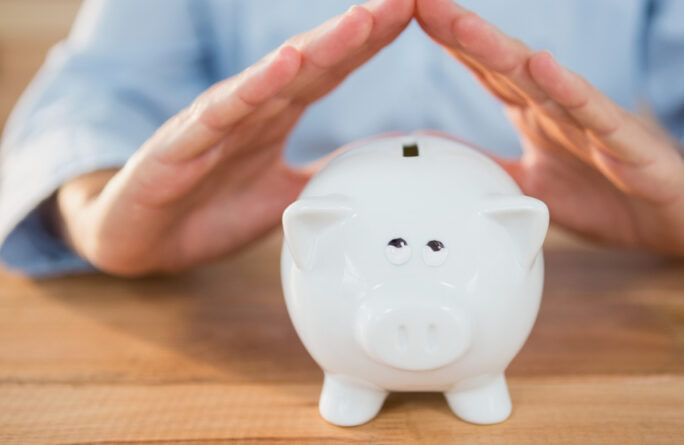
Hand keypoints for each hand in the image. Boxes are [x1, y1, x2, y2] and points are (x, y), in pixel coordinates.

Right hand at [55, 0, 414, 275]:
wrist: (142, 242)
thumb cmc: (210, 212)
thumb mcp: (288, 196)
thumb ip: (330, 173)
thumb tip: (382, 163)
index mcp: (277, 115)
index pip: (333, 70)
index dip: (373, 42)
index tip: (413, 12)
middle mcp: (251, 107)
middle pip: (314, 60)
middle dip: (360, 29)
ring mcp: (217, 121)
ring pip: (275, 76)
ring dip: (320, 47)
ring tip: (362, 20)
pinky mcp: (182, 145)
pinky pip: (222, 112)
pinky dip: (255, 87)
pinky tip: (285, 64)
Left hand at [416, 0, 683, 254]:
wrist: (676, 219)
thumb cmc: (604, 194)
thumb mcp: (530, 187)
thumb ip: (487, 168)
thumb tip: (436, 158)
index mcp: (536, 114)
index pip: (486, 72)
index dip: (449, 44)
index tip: (409, 12)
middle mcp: (561, 108)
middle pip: (505, 64)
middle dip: (462, 33)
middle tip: (423, 1)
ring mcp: (595, 123)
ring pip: (544, 82)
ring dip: (502, 52)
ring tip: (464, 25)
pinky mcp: (631, 147)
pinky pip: (599, 117)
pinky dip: (572, 92)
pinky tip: (546, 67)